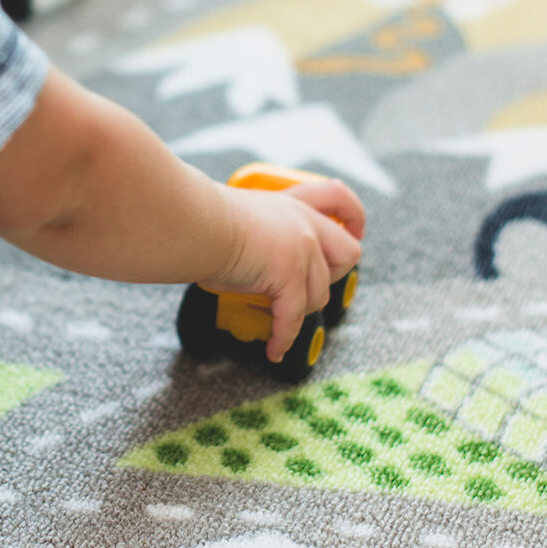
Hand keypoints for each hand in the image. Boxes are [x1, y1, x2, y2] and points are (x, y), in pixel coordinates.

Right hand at [199, 179, 363, 362]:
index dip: (353, 217)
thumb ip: (260, 235)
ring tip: (273, 315)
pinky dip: (283, 338)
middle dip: (333, 275)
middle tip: (307, 286)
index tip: (354, 230)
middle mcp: (304, 223)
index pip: (338, 197)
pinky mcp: (289, 275)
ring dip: (298, 309)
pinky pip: (292, 318)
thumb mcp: (241, 216)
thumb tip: (250, 264)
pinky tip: (273, 350)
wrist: (192, 223)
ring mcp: (301, 249)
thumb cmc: (200, 219)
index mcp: (292, 203)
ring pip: (319, 295)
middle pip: (348, 253)